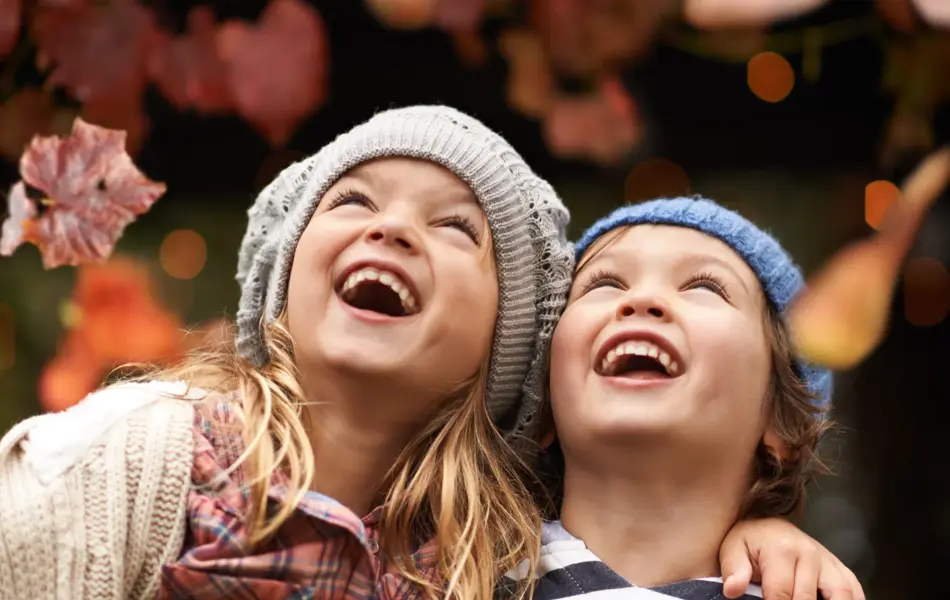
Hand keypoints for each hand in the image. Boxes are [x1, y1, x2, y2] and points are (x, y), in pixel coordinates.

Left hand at [718, 517, 864, 599]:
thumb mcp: (733, 550)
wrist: (768, 525)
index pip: (781, 594)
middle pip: (808, 598)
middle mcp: (809, 553)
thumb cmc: (750, 541)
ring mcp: (827, 560)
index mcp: (781, 550)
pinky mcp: (839, 568)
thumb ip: (734, 570)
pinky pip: (854, 589)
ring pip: (841, 593)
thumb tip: (732, 590)